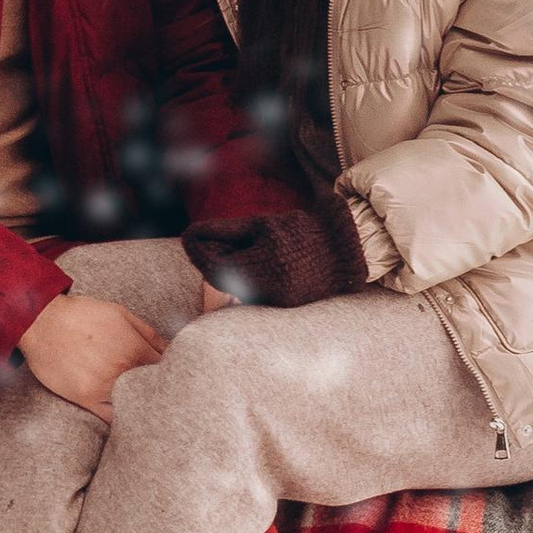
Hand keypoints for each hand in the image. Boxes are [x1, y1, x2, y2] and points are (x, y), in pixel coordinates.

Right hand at [18, 293, 167, 417]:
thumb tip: (171, 349)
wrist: (42, 321)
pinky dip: (121, 418)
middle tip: (160, 394)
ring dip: (141, 404)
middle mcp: (122, 369)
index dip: (170, 374)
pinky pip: (110, 417)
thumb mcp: (120, 314)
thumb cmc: (82, 315)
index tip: (171, 378)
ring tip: (144, 405)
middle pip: (153, 390)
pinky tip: (125, 415)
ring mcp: (103, 386)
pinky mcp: (85, 398)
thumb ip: (149, 333)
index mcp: (134, 348)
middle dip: (159, 391)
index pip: (166, 369)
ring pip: (134, 404)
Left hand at [180, 202, 371, 309]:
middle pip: (223, 280)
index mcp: (262, 264)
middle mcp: (268, 289)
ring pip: (237, 288)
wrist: (343, 250)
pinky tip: (255, 262)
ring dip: (229, 269)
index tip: (189, 236)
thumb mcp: (262, 224)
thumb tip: (190, 234)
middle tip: (206, 240)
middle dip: (212, 259)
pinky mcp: (284, 307)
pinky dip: (247, 279)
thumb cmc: (299, 232)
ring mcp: (276, 302)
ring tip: (236, 248)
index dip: (198, 252)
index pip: (214, 266)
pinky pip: (253, 294)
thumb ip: (225, 231)